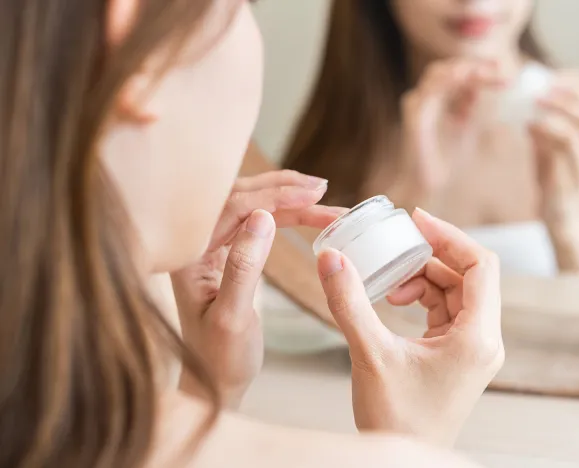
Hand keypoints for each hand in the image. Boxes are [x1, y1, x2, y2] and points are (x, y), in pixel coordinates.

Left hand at [173, 170, 345, 408]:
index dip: (274, 198)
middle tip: (320, 188)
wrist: (215, 381)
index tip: (311, 196)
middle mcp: (197, 244)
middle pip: (241, 198)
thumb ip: (244, 267)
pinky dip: (284, 215)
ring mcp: (213, 247)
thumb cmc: (220, 357)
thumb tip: (262, 218)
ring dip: (287, 199)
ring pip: (252, 207)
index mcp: (190, 255)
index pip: (232, 209)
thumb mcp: (233, 317)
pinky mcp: (229, 253)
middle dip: (282, 189)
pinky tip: (305, 211)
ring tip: (321, 196)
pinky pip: (258, 223)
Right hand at [316, 208, 502, 447]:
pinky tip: (394, 301)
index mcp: (477, 337)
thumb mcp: (369, 354)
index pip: (481, 266)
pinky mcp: (457, 353)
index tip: (416, 220)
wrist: (402, 461)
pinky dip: (422, 296)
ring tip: (388, 285)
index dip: (450, 235)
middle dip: (430, 257)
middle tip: (395, 245)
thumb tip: (330, 259)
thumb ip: (349, 303)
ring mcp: (472, 348)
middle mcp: (483, 340)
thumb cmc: (396, 419)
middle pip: (468, 275)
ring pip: (456, 291)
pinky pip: (446, 309)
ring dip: (423, 278)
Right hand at [392, 59, 506, 205]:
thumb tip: (493, 81)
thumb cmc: (450, 157)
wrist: (432, 183)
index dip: (481, 68)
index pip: (461, 72)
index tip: (503, 70)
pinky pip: (427, 93)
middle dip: (475, 65)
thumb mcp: (472, 125)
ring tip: (483, 72)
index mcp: (440, 98)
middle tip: (497, 69)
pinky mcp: (414, 116)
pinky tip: (461, 79)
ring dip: (461, 69)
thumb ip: (479, 105)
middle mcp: (427, 97)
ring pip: (436, 74)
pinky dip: (444, 82)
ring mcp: (418, 104)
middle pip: (450, 67)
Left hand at [531, 84, 578, 222]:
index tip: (553, 81)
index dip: (578, 91)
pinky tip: (529, 126)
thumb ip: (543, 133)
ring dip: (556, 112)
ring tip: (534, 104)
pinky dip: (546, 133)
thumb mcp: (547, 152)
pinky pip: (564, 150)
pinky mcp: (574, 179)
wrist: (559, 218)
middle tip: (541, 91)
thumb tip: (527, 109)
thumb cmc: (555, 184)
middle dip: (567, 97)